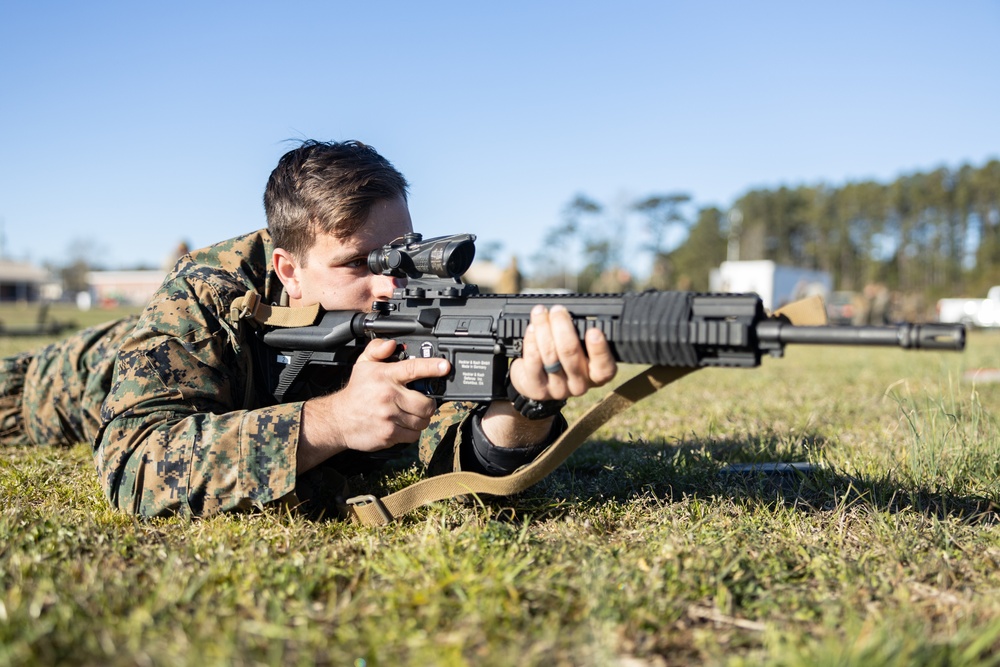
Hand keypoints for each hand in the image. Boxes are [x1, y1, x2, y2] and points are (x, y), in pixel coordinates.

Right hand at [297, 338, 449, 471]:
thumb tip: (392, 344)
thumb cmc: (356, 392)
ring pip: (422, 421)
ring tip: (409, 414)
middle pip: (425, 403)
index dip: (432, 367)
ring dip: (420, 418)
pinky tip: (402, 425)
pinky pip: (413, 435)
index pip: (413, 368)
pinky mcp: (389, 434)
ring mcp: (389, 417)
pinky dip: (411, 432)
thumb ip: (377, 349)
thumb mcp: (363, 364)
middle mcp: (388, 396)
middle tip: (421, 402)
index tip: (445, 367)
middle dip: (428, 404)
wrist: (338, 420)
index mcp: (385, 376)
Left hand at [480, 305, 617, 448]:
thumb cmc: (562, 354)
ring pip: (550, 355)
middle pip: (571, 353)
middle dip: (562, 326)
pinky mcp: (538, 389)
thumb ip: (580, 332)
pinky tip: (531, 328)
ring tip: (540, 312)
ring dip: (543, 328)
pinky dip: (531, 341)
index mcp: (597, 373)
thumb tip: (569, 312)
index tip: (593, 331)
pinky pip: (534, 361)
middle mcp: (580, 384)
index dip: (599, 350)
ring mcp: (559, 389)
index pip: (604, 367)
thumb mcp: (578, 345)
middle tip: (557, 310)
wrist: (537, 378)